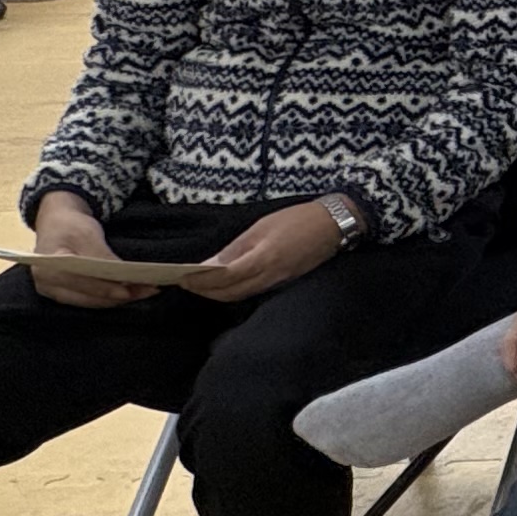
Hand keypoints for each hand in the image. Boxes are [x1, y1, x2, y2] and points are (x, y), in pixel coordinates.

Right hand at [26, 189, 156, 307]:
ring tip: (145, 292)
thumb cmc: (70, 225)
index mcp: (48, 269)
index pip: (82, 283)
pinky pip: (90, 300)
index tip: (133, 289)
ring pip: (91, 302)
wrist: (56, 222)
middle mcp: (47, 287)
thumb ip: (102, 257)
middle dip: (120, 296)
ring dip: (119, 299)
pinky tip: (130, 293)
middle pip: (88, 297)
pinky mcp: (65, 296)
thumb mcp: (86, 234)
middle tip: (149, 290)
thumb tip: (124, 279)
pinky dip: (110, 298)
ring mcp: (54, 294)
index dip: (108, 288)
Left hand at [188, 199, 351, 305]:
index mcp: (263, 258)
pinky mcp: (283, 283)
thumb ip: (237, 247)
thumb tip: (211, 264)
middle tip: (185, 284)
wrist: (333, 225)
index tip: (182, 278)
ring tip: (200, 286)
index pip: (224, 277)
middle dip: (205, 291)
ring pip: (240, 296)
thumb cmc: (298, 219)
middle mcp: (270, 276)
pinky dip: (234, 292)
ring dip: (218, 294)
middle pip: (230, 293)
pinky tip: (225, 286)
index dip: (201, 280)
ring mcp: (277, 283)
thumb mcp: (262, 226)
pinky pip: (252, 293)